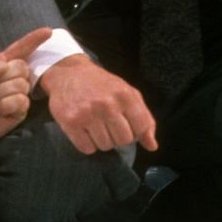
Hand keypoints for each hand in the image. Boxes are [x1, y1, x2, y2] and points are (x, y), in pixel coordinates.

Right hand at [40, 53, 156, 154]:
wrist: (68, 73)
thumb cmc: (102, 85)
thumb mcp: (127, 93)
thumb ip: (144, 118)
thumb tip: (152, 146)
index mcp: (125, 95)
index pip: (142, 128)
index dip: (136, 132)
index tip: (128, 126)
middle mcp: (107, 104)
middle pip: (123, 140)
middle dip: (118, 137)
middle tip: (109, 125)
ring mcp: (88, 114)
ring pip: (105, 146)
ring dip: (102, 140)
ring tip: (96, 125)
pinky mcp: (70, 122)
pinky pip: (87, 148)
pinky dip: (87, 144)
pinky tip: (85, 130)